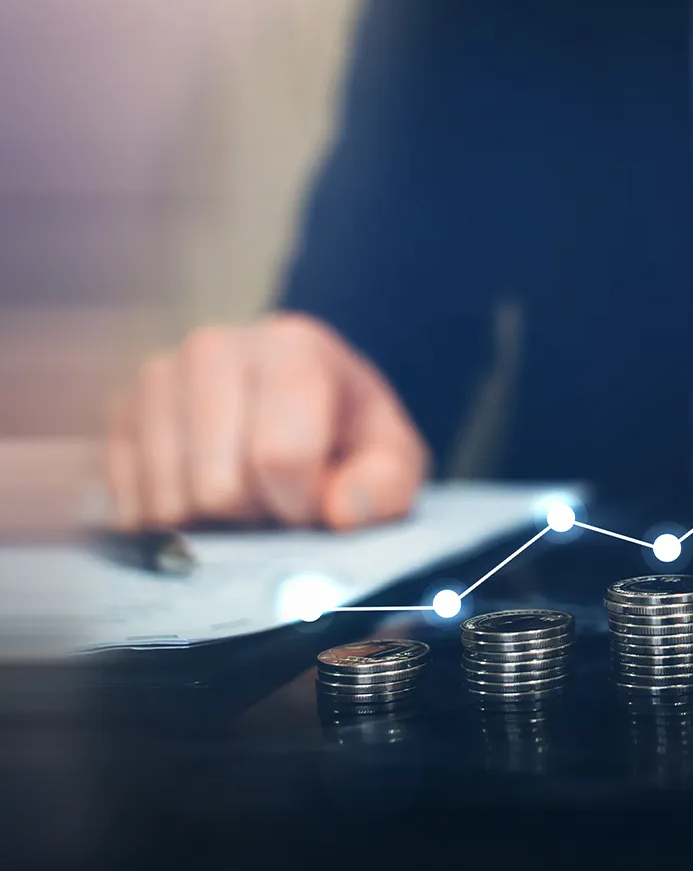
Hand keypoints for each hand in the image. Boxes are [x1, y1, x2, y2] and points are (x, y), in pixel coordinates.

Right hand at [106, 313, 429, 529]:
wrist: (301, 402)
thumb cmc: (348, 435)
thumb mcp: (392, 459)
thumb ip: (384, 486)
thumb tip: (338, 511)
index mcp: (293, 347)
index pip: (280, 458)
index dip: (303, 504)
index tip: (318, 500)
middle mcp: (215, 348)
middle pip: (218, 489)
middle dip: (257, 514)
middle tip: (279, 497)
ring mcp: (159, 378)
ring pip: (170, 504)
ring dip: (214, 522)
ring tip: (245, 491)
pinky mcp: (121, 414)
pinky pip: (131, 505)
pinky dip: (173, 521)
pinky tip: (204, 495)